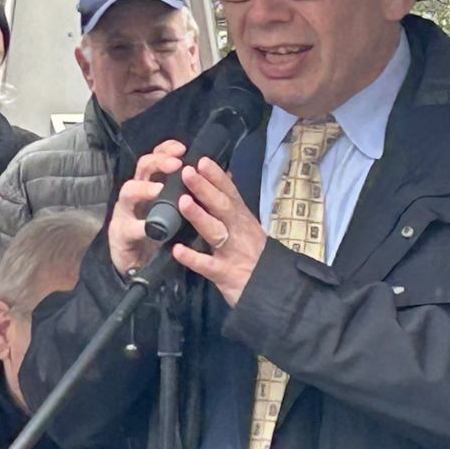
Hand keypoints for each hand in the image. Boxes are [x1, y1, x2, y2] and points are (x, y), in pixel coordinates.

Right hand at [107, 144, 178, 276]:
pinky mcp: (120, 234)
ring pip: (128, 192)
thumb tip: (218, 176)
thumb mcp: (177, 213)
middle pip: (142, 168)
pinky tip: (151, 229)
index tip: (183, 148)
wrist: (140, 267)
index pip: (157, 158)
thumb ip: (190, 195)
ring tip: (158, 190)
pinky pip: (129, 228)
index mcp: (152, 185)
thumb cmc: (160, 236)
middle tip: (175, 164)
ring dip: (144, 189)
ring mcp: (125, 213)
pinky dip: (140, 228)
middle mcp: (136, 194)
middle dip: (158, 162)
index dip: (167, 150)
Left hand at [171, 161, 268, 305]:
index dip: (217, 177)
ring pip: (215, 232)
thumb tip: (224, 178)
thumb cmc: (254, 255)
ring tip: (182, 202)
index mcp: (242, 219)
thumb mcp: (248, 227)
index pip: (230, 193)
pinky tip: (178, 250)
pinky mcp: (225, 274)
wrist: (272, 288)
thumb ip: (234, 206)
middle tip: (187, 172)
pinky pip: (207, 265)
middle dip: (205, 189)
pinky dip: (193, 258)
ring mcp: (232, 252)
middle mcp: (238, 231)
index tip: (202, 160)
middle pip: (222, 207)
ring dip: (199, 216)